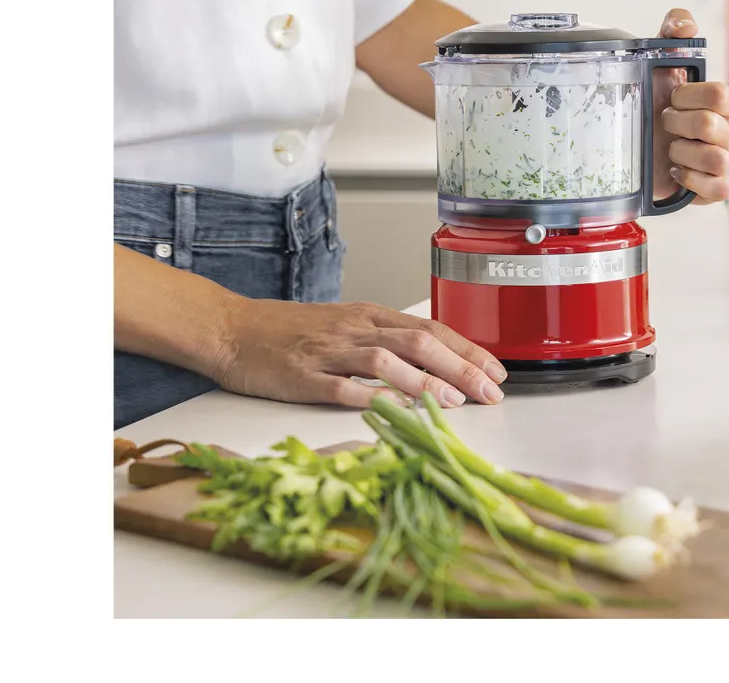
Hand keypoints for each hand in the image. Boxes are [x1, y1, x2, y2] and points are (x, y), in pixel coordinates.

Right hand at [214, 299, 506, 408]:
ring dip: (422, 382)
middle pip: (417, 343)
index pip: (430, 328)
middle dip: (459, 367)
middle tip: (489, 392)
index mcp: (368, 317)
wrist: (231, 328)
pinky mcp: (302, 377)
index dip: (467, 349)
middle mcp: (354, 330)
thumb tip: (434, 364)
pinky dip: (369, 399)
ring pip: (384, 361)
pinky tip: (393, 412)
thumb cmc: (289, 331)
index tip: (497, 371)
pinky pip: (340, 388)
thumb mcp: (344, 325)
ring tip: (453, 402)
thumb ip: (384, 341)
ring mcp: (328, 352)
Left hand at [651, 8, 728, 202]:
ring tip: (668, 149)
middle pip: (714, 127)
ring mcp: (720, 161)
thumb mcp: (656, 63)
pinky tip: (674, 171)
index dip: (690, 96)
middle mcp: (727, 132)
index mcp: (722, 102)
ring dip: (683, 153)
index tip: (671, 97)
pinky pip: (719, 190)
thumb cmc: (651, 102)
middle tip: (663, 122)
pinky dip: (693, 181)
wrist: (630, 143)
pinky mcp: (710, 188)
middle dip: (679, 123)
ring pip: (717, 159)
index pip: (722, 95)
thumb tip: (686, 24)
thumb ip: (672, 33)